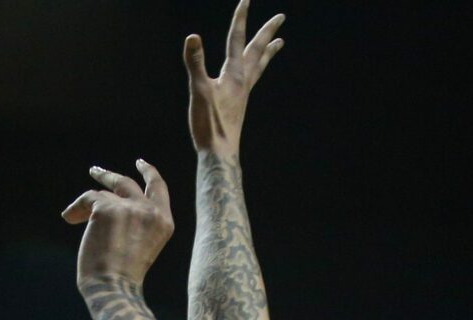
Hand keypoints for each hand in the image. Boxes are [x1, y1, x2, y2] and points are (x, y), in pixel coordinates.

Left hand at [62, 160, 172, 290]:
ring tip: (75, 215)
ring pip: (103, 195)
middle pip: (127, 183)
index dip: (149, 173)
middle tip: (95, 170)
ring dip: (87, 205)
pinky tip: (69, 218)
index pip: (158, 188)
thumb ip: (135, 221)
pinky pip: (88, 199)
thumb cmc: (123, 277)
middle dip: (109, 176)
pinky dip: (76, 208)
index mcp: (163, 222)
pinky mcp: (106, 209)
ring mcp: (128, 208)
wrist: (114, 289)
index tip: (140, 164)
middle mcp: (149, 211)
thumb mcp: (142, 244)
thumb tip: (107, 201)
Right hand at [186, 0, 284, 154]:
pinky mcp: (240, 104)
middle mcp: (243, 81)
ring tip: (278, 42)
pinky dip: (257, 70)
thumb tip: (192, 37)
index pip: (237, 40)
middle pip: (257, 50)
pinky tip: (253, 74)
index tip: (246, 0)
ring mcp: (243, 93)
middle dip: (267, 32)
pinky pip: (253, 80)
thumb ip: (195, 63)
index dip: (240, 19)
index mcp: (234, 74)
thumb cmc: (209, 124)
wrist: (220, 152)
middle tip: (280, 17)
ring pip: (259, 66)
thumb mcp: (199, 91)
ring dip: (268, 52)